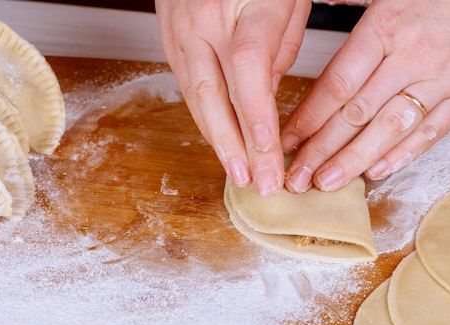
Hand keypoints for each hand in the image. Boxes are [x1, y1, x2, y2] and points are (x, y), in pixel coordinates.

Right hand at [155, 0, 310, 195]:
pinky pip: (188, 88)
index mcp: (245, 8)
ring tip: (239, 174)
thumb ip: (279, 49)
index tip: (269, 155)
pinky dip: (206, 119)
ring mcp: (180, 34)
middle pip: (214, 96)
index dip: (257, 117)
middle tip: (257, 182)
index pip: (248, 70)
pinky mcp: (169, 42)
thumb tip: (267, 100)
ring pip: (197, 99)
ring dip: (218, 141)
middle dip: (237, 146)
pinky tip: (221, 142)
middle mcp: (204, 23)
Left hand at [281, 0, 449, 192]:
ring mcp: (443, 79)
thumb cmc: (424, 1)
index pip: (337, 85)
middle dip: (322, 150)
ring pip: (391, 129)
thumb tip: (299, 60)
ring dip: (354, 160)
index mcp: (384, 29)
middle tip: (298, 175)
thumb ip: (344, 39)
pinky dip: (399, 156)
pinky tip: (372, 172)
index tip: (287, 141)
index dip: (308, 119)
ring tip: (327, 181)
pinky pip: (429, 134)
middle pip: (358, 113)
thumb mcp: (378, 5)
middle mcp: (414, 56)